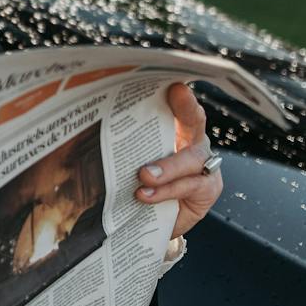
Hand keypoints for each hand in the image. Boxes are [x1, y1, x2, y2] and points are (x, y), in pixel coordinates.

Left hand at [136, 82, 222, 240]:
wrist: (156, 222)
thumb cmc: (146, 186)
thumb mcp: (137, 162)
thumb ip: (130, 148)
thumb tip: (98, 134)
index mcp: (178, 132)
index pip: (178, 107)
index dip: (181, 95)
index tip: (175, 84)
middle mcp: (194, 145)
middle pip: (195, 123)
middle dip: (186, 109)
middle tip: (174, 98)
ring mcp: (204, 167)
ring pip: (191, 160)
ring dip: (167, 167)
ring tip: (144, 175)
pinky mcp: (207, 191)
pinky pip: (189, 187)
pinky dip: (166, 191)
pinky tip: (146, 195)